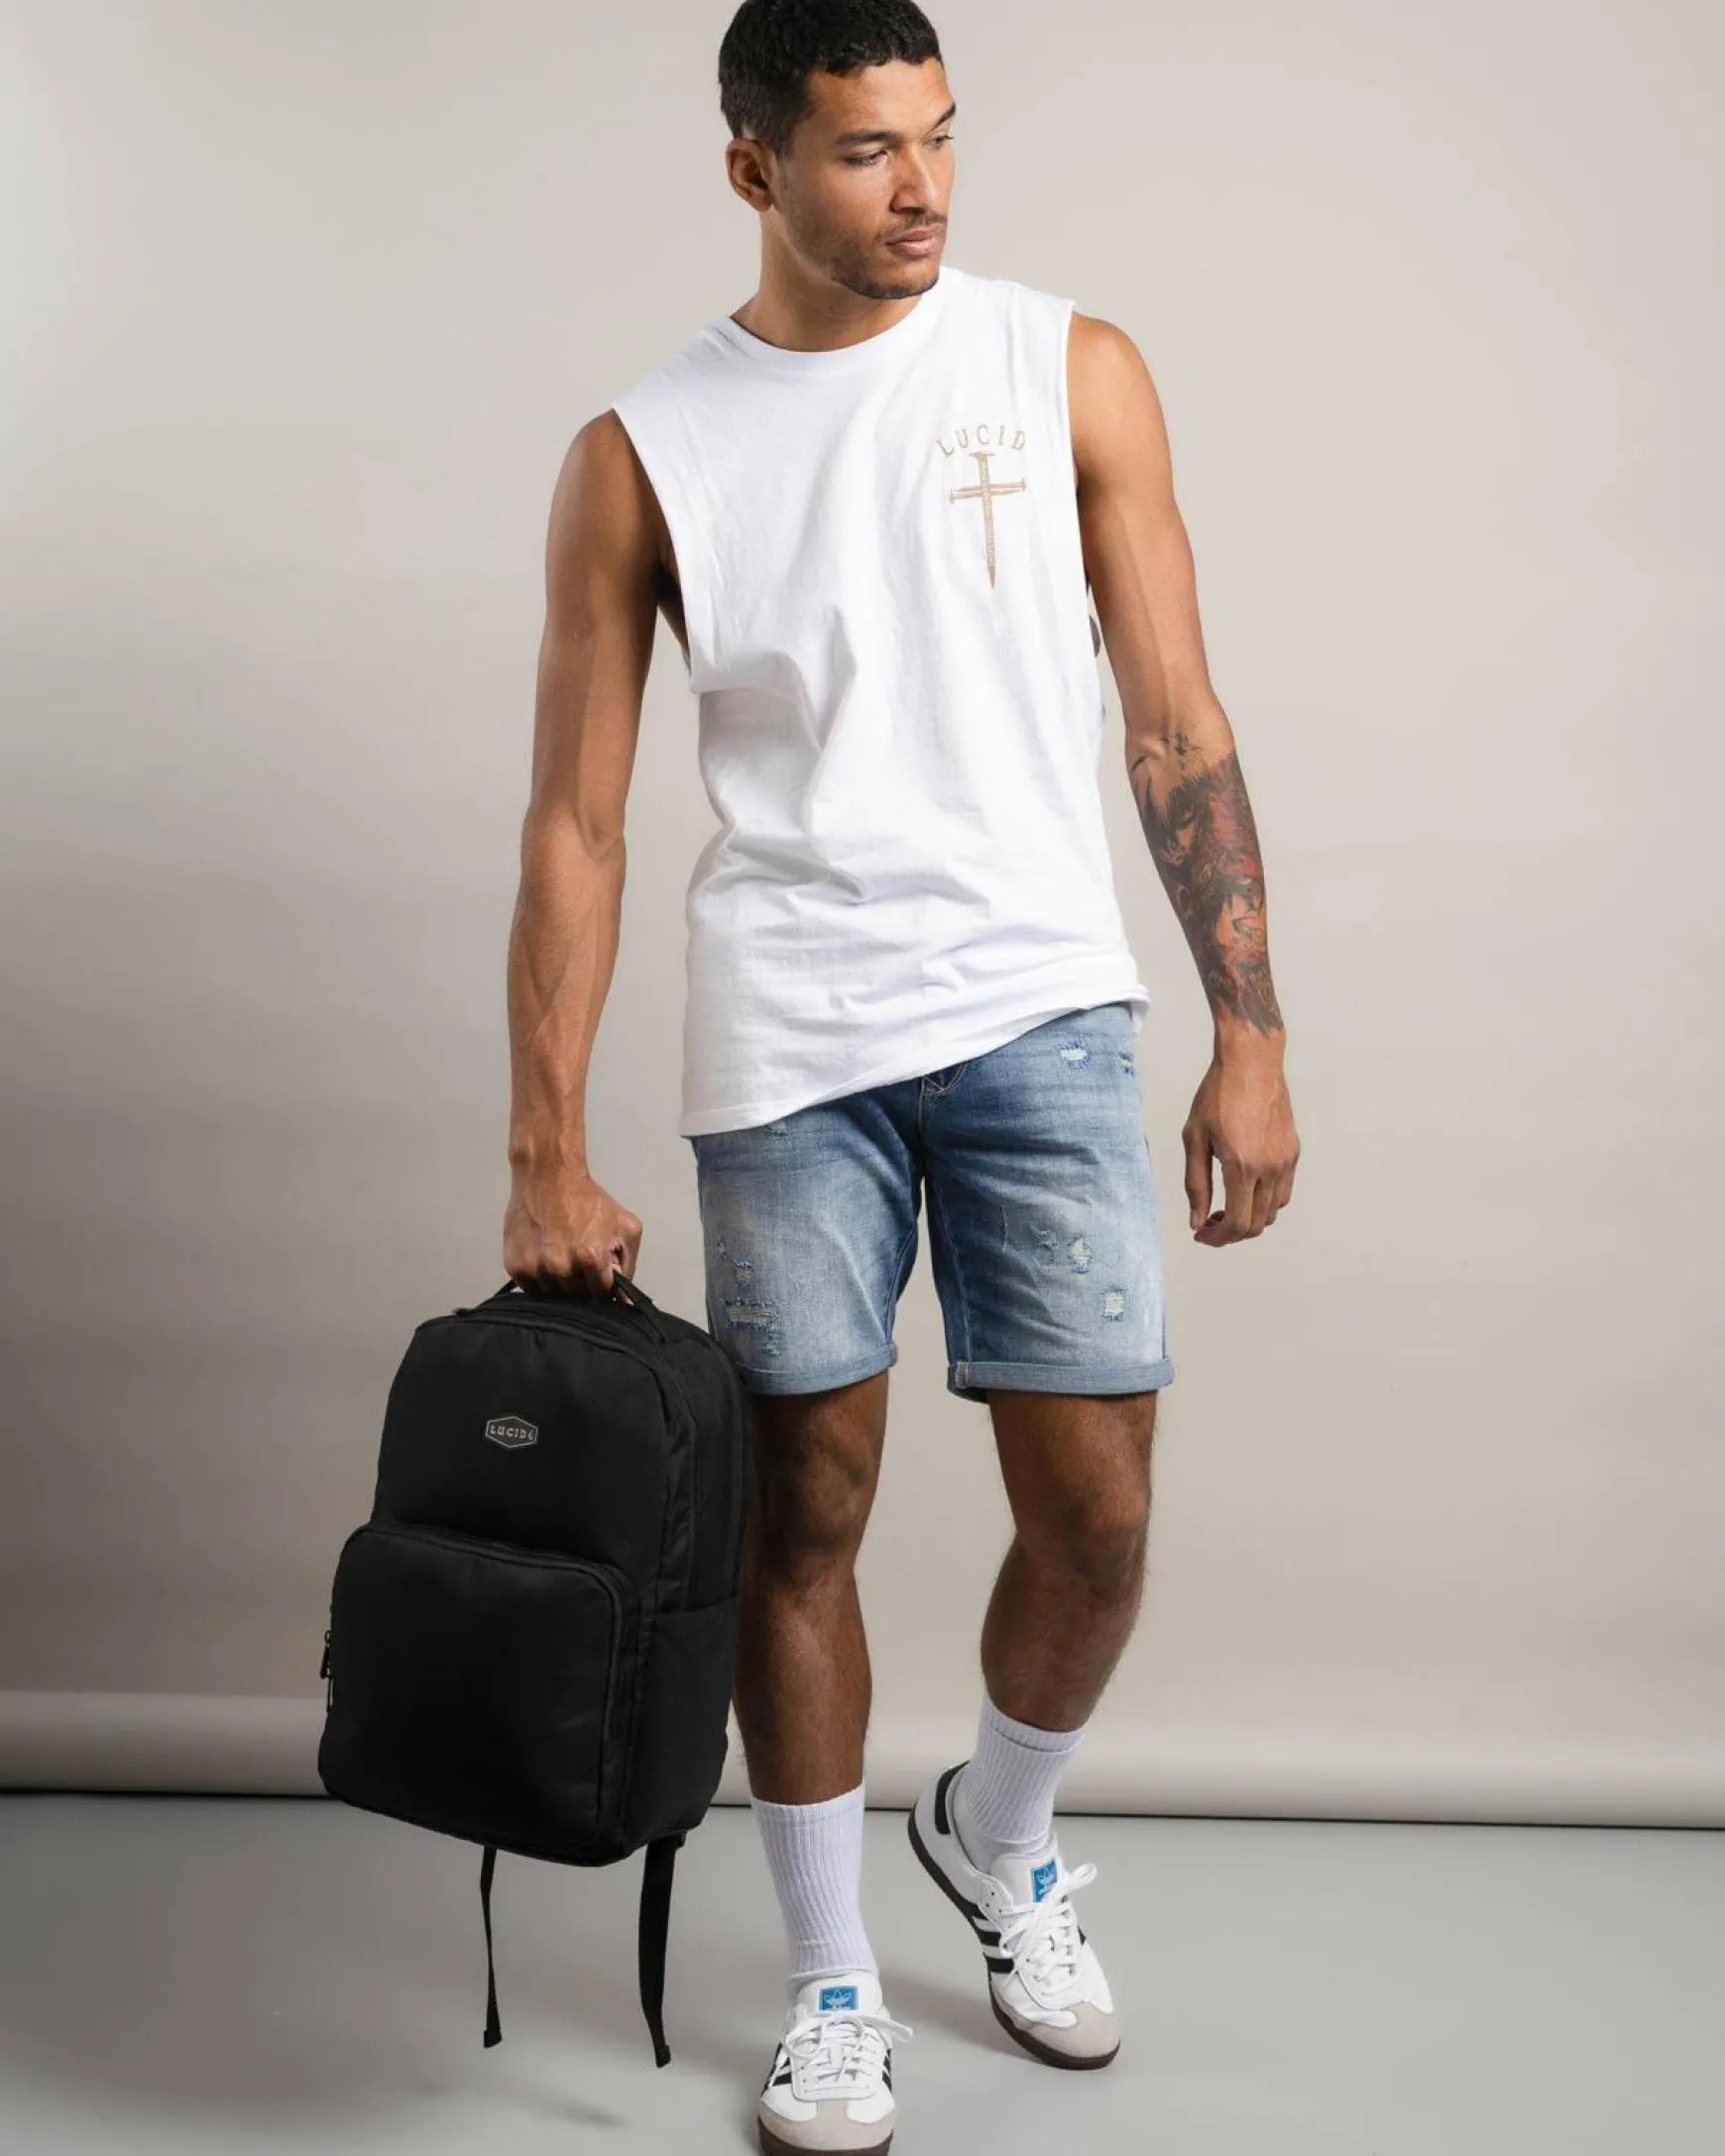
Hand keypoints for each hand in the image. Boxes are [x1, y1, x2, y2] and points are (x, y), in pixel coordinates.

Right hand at [503, 1169, 643, 1294]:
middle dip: (582, 1284)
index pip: (602, 1295)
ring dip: (559, 1283)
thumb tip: (625, 1300)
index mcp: (590, 1259)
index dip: (603, 1286)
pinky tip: (545, 1256)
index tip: (599, 1275)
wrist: (548, 1177)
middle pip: (577, 1298)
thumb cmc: (586, 1199)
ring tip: (561, 1254)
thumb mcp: (625, 1227)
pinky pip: (532, 1289)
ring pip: (554, 1296)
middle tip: (579, 1258)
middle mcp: (561, 1267)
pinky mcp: (516, 1267)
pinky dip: (540, 1279)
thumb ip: (628, 1266)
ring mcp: (536, 1269)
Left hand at [1182, 1046, 1298, 1243]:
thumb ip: (1196, 1184)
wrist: (1252, 1062)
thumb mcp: (1194, 1138)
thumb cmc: (1217, 1095)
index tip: (1201, 1234)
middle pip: (1256, 1224)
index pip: (1237, 1223)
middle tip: (1208, 1224)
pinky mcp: (1293, 1152)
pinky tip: (1245, 1190)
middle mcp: (1270, 1168)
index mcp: (1242, 1166)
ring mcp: (1286, 1161)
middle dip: (1230, 1233)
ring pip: (1272, 1211)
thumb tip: (1197, 1220)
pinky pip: (1283, 1192)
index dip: (1217, 1238)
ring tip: (1224, 1208)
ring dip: (1248, 1219)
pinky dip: (1265, 1203)